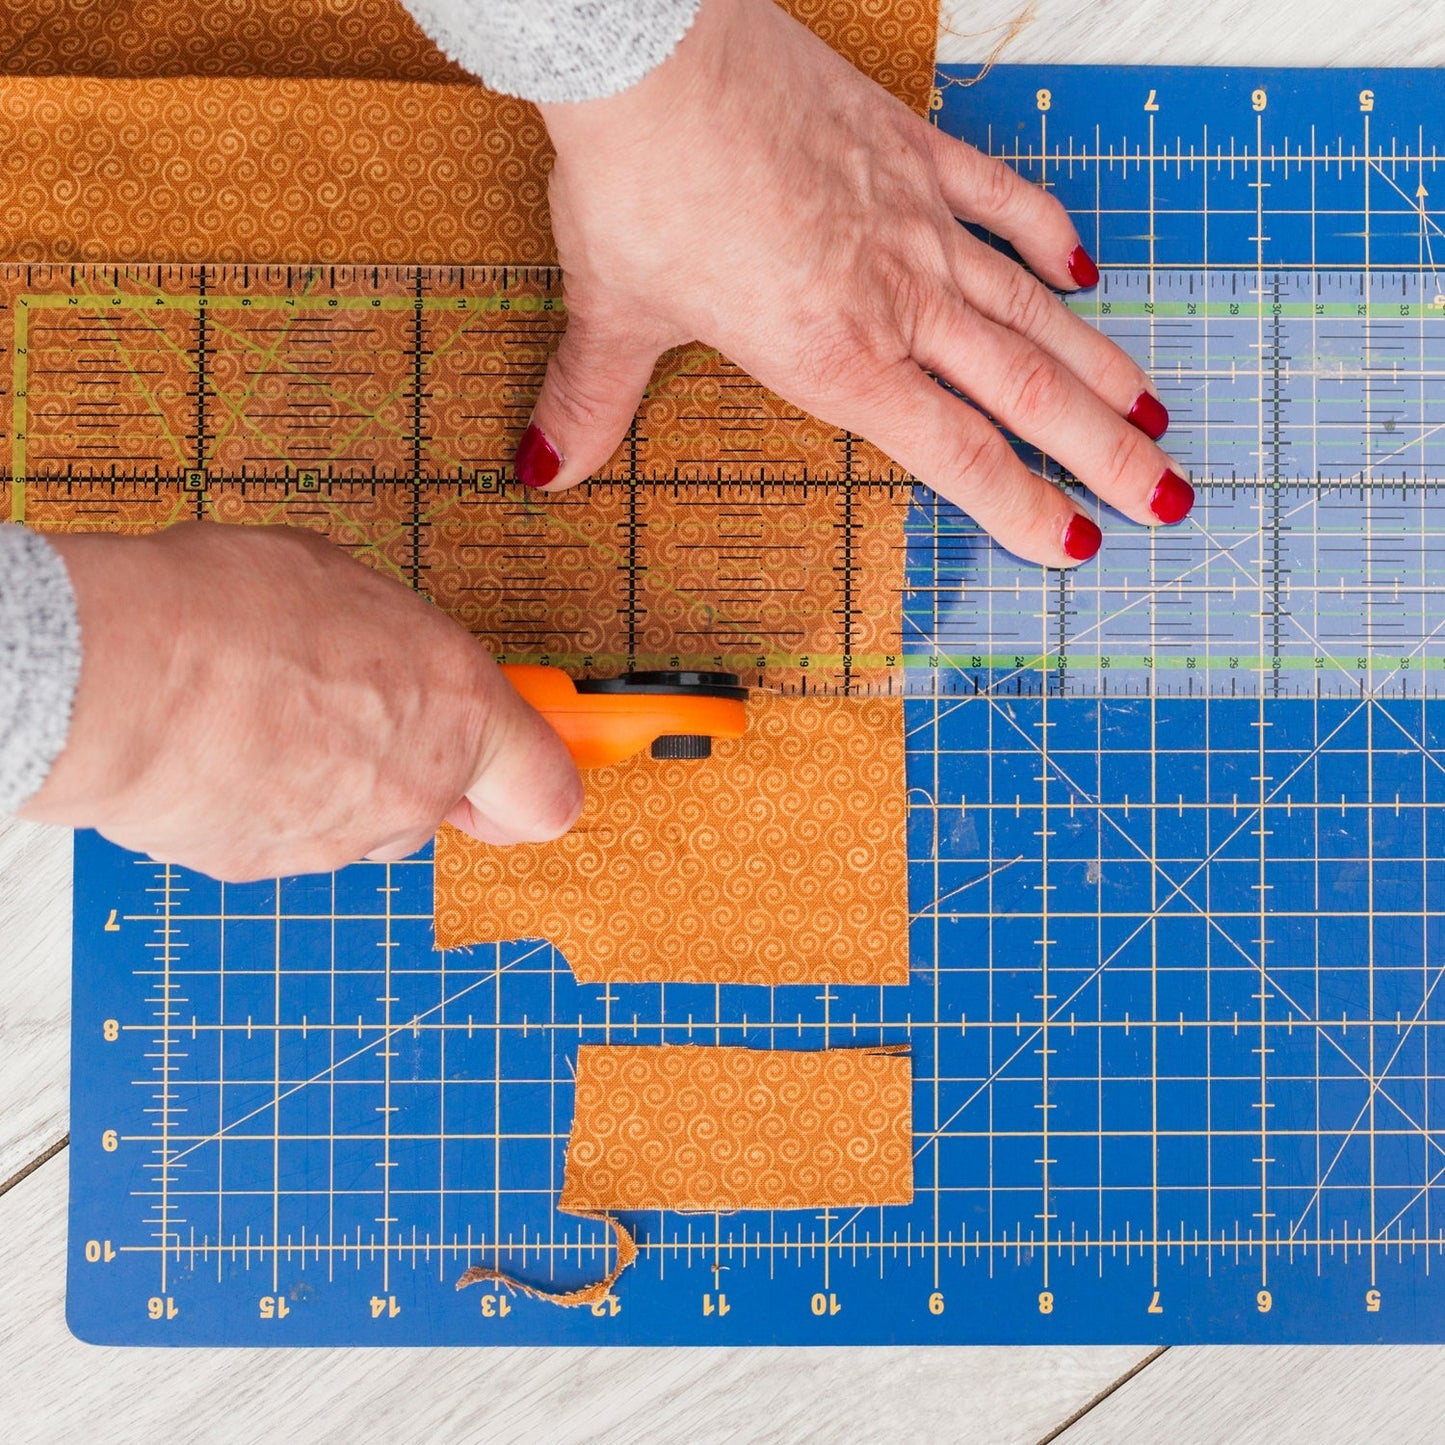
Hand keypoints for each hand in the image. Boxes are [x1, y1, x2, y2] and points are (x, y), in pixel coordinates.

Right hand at [20, 523, 582, 880]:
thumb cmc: (228, 609)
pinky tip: (227, 746)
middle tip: (356, 705)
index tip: (530, 761)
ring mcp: (344, 841)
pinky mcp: (269, 871)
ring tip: (270, 710)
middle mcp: (418, 791)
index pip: (551, 794)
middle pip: (444, 801)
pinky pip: (292, 833)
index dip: (537, 779)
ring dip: (337, 779)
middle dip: (414, 761)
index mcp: (462, 711)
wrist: (115, 678)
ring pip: (365, 819)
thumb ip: (409, 652)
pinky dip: (270, 801)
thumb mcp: (355, 591)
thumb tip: (406, 663)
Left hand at [520, 0, 1190, 565]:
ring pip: (1031, 309)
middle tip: (1161, 495)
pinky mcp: (908, 149)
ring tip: (1153, 409)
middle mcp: (893, 298)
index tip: (1073, 543)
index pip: (953, 452)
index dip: (1019, 504)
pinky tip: (1083, 268)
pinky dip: (1045, 232)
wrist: (652, 48)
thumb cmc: (638, 181)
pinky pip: (999, 197)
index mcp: (832, 355)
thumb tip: (544, 468)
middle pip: (1022, 390)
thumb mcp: (614, 309)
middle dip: (1099, 451)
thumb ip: (592, 403)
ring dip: (1098, 363)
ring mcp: (912, 220)